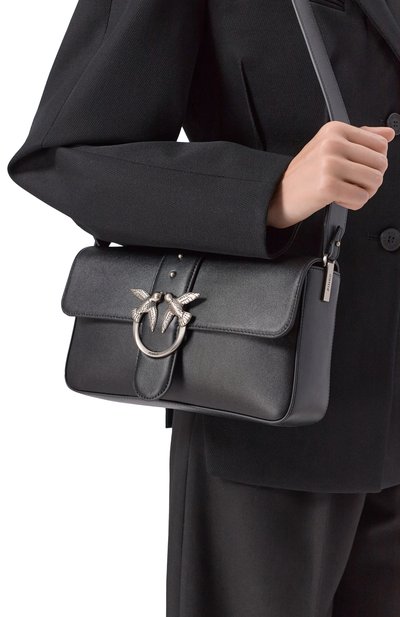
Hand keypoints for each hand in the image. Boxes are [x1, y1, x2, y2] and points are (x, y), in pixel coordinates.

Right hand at [267, 120, 395, 227]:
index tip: (355, 169)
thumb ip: (361, 138)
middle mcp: (333, 144)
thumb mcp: (330, 148)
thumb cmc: (304, 175)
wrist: (277, 195)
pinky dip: (353, 204)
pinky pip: (361, 198)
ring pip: (375, 180)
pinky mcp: (328, 186)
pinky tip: (338, 200)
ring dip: (363, 192)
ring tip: (344, 191)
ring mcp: (330, 164)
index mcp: (335, 130)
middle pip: (381, 163)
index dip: (373, 162)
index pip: (380, 144)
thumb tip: (388, 133)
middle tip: (351, 183)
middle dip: (370, 179)